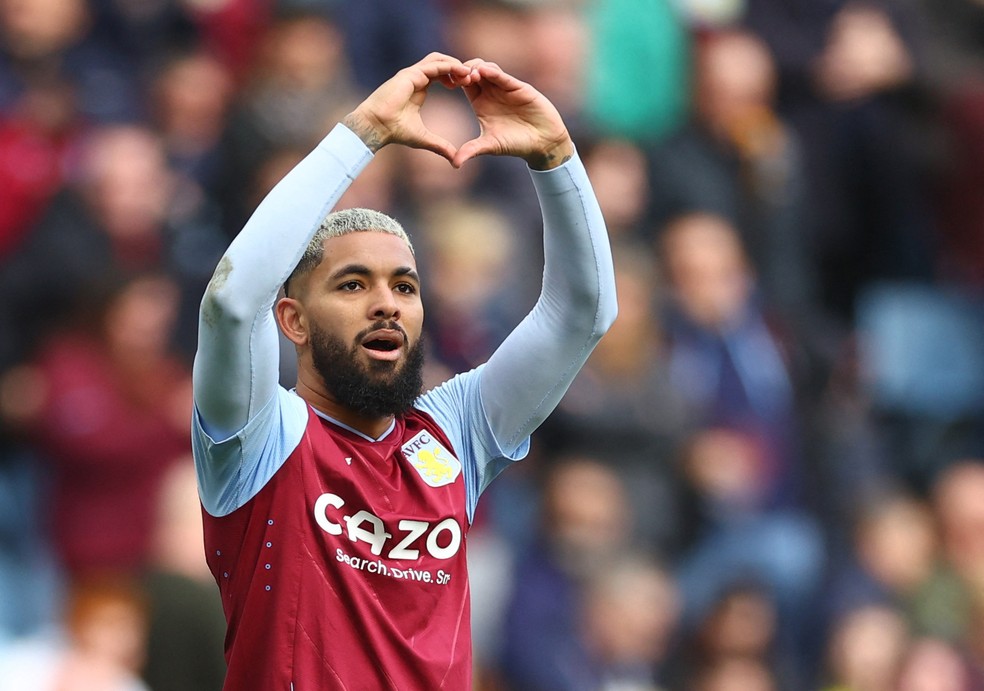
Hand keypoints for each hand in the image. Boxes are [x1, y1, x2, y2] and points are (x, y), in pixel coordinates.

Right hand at [342, 53, 478, 160]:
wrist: (376, 126)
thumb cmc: (394, 131)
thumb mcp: (423, 138)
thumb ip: (440, 145)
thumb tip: (454, 158)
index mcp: (418, 88)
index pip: (439, 75)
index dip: (454, 77)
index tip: (466, 86)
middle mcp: (415, 78)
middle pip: (440, 63)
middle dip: (457, 68)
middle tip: (471, 78)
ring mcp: (412, 74)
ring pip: (438, 60)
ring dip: (455, 64)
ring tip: (468, 74)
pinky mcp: (410, 74)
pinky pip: (434, 65)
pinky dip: (448, 66)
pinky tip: (460, 73)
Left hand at [453, 60, 573, 169]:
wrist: (542, 142)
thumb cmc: (516, 144)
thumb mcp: (490, 146)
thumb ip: (472, 150)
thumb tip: (455, 164)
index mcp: (480, 103)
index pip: (464, 84)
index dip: (456, 80)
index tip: (449, 83)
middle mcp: (491, 93)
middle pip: (473, 71)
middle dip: (464, 69)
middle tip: (458, 76)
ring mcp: (504, 88)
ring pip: (488, 68)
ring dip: (477, 68)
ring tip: (471, 75)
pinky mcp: (518, 87)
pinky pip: (503, 76)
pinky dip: (493, 72)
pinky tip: (484, 71)